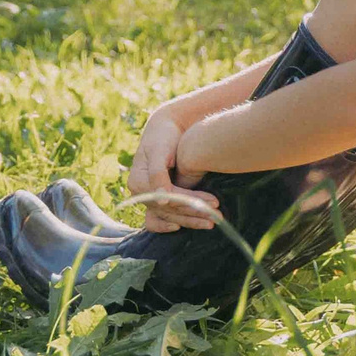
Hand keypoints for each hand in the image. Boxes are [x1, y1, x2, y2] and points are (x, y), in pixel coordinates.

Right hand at [127, 108, 213, 231]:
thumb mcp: (159, 151)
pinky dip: (168, 225)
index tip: (214, 202)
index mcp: (138, 181)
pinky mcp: (156, 198)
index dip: (191, 201)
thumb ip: (157, 173)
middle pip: (170, 210)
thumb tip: (160, 199)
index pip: (169, 198)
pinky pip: (159, 219)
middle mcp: (141, 193)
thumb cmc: (163, 136)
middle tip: (218, 217)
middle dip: (195, 213)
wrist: (165, 127)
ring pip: (169, 216)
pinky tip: (182, 228)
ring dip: (190, 221)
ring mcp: (148, 197)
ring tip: (212, 222)